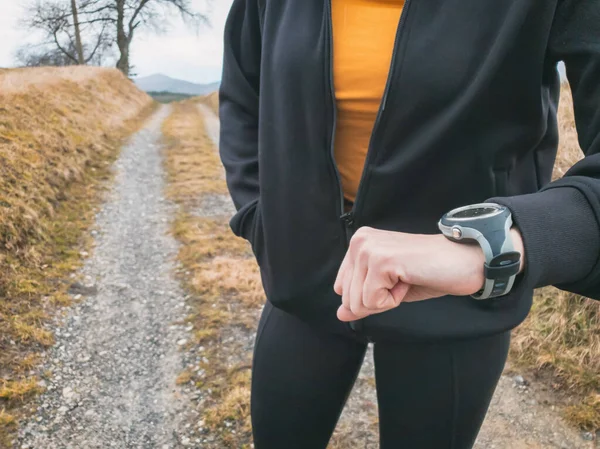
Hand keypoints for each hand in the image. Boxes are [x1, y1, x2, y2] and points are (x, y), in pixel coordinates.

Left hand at [334, 227, 524, 321]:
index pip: (343, 288)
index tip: (395, 279)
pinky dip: (394, 300)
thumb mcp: (390, 290)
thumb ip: (362, 300)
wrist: (464, 261)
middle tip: (404, 279)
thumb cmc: (429, 273)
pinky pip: (373, 302)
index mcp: (359, 243)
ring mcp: (368, 249)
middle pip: (348, 298)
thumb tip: (339, 314)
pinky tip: (409, 279)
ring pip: (358, 303)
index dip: (370, 296)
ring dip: (387, 299)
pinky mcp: (380, 261)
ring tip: (407, 278)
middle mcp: (359, 241)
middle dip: (378, 299)